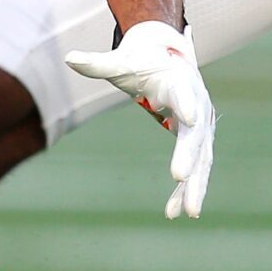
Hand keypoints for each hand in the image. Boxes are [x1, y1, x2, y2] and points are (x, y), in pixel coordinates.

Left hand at [64, 21, 215, 217]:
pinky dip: (186, 189)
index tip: (189, 117)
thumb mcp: (121, 63)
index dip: (186, 104)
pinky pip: (196, 167)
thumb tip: (69, 58)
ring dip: (196, 184)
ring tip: (188, 211)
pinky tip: (174, 211)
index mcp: (178, 82)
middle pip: (195, 133)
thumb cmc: (143, 63)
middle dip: (189, 156)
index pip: (183, 94)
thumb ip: (98, 64)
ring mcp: (202, 124)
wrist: (170, 60)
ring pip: (202, 157)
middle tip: (179, 177)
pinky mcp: (199, 141)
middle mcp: (197, 104)